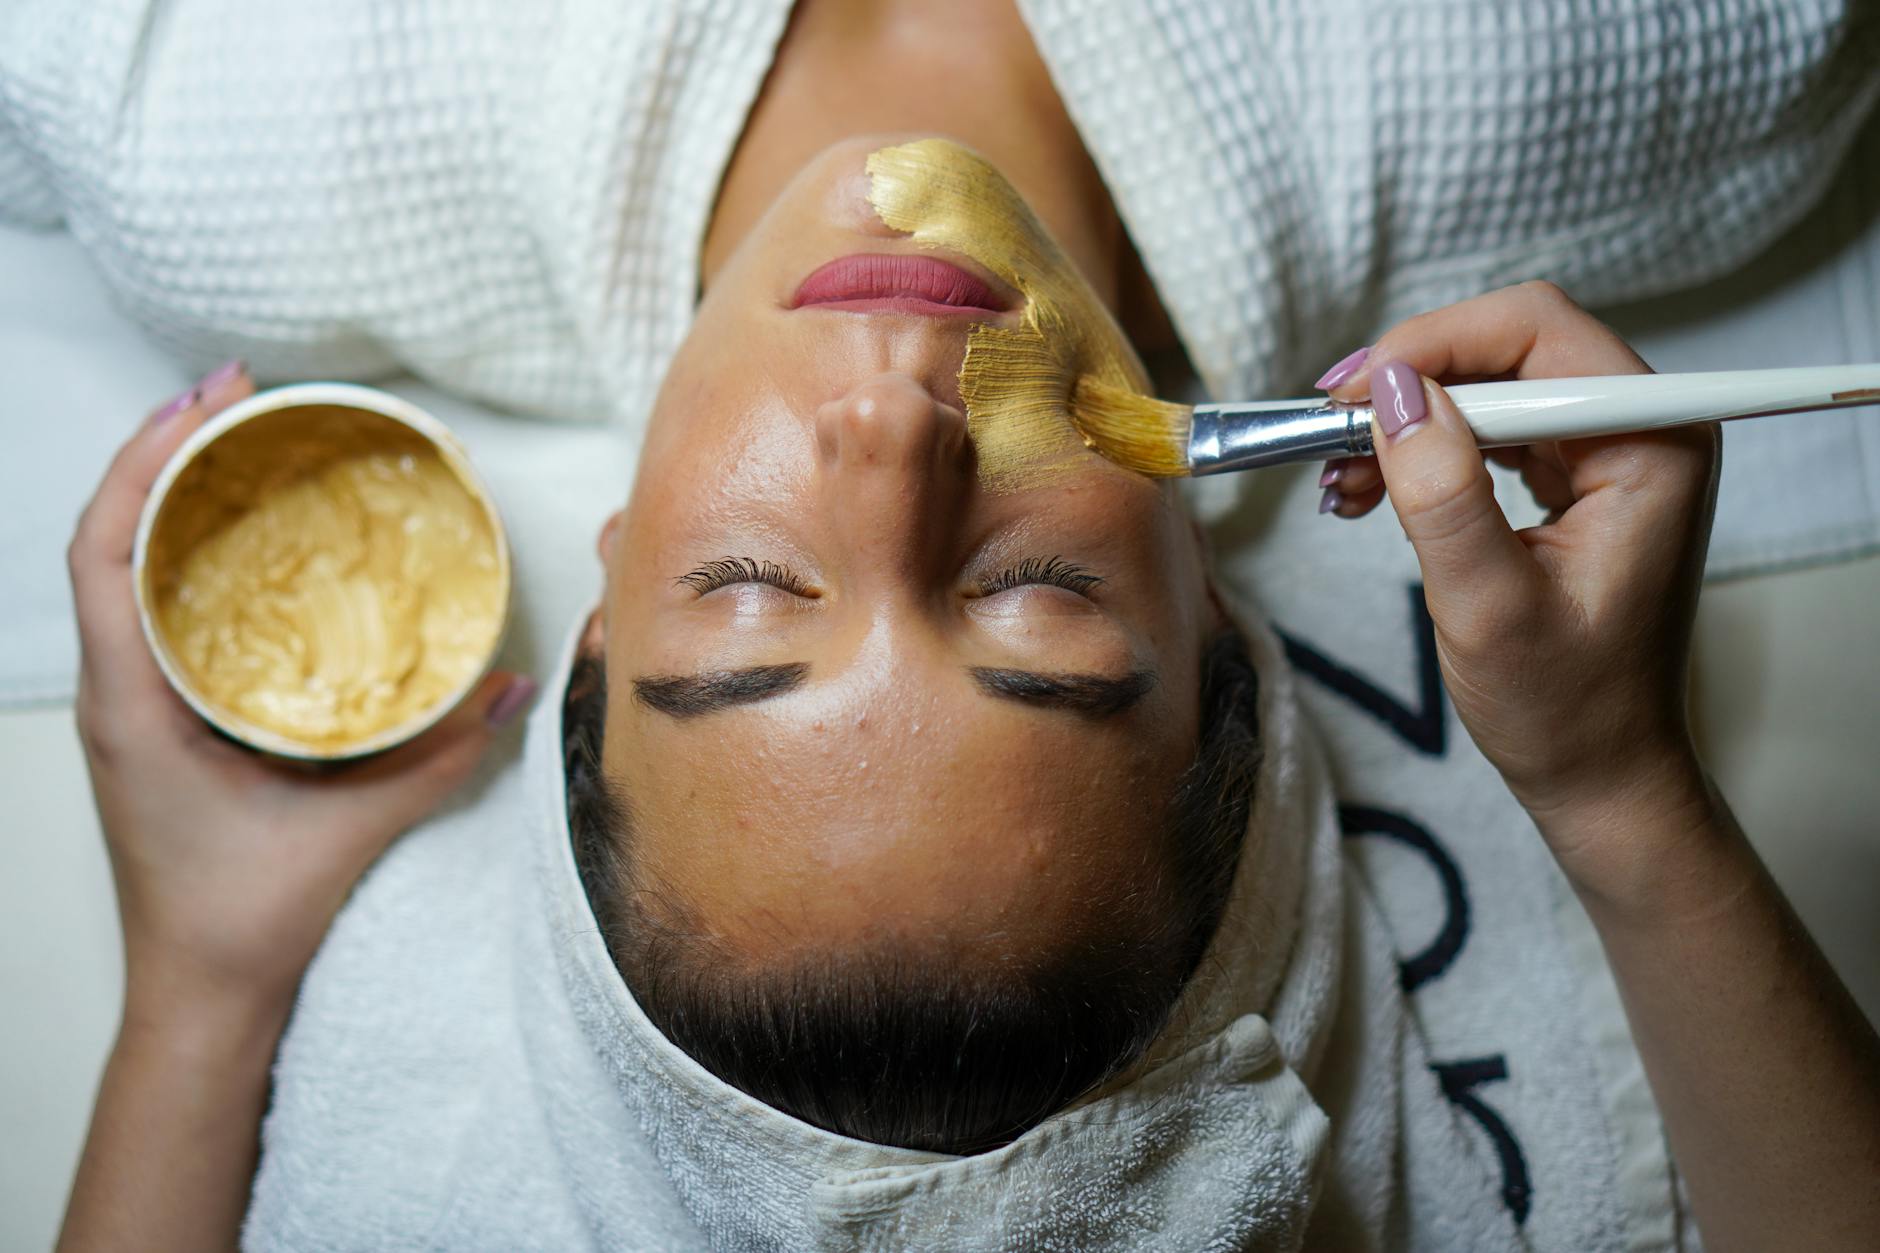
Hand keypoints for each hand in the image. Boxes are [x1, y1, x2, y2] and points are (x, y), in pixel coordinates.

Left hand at [68, 363, 535, 1021]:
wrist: (199, 993)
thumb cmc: (241, 918)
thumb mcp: (350, 828)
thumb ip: (437, 756)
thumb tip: (511, 686)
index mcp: (132, 702)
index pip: (104, 551)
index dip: (144, 461)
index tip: (207, 402)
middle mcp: (116, 692)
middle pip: (109, 538)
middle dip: (163, 452)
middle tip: (239, 394)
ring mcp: (129, 705)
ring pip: (124, 570)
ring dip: (170, 497)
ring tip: (237, 442)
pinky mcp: (155, 720)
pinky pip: (154, 610)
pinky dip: (186, 554)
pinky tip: (242, 539)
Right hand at [1315, 283, 1720, 897]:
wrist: (1598, 772)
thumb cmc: (1562, 708)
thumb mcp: (1488, 605)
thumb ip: (1442, 491)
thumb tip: (1387, 388)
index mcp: (1652, 445)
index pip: (1537, 331)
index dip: (1434, 345)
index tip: (1349, 396)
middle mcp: (1643, 428)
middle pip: (1509, 345)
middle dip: (1410, 380)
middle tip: (1326, 428)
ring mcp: (1608, 449)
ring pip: (1490, 382)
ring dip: (1406, 416)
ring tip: (1338, 475)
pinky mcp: (1575, 476)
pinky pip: (1489, 427)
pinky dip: (1423, 447)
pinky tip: (1367, 486)